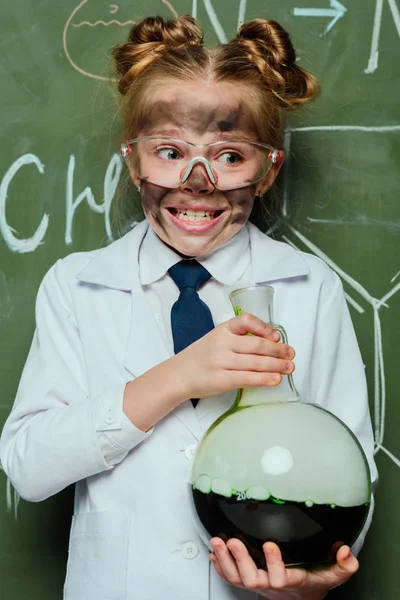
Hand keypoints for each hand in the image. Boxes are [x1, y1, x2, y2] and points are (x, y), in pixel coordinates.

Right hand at [172, 313, 294, 400]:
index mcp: (222, 330)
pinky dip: (264, 379)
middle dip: (278, 350)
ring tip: (289, 368)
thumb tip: (270, 344)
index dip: (265, 327)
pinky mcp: (221, 380)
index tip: (277, 336)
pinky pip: (248, 378)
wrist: (178, 374)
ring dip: (277, 366)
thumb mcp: (216, 338)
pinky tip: (275, 380)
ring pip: (256, 362)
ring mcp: (221, 362)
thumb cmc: (201, 356)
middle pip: (257, 345)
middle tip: (291, 354)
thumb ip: (238, 338)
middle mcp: (222, 343)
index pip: (246, 320)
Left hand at [209, 538, 358, 599]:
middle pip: (253, 579)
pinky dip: (220, 566)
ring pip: (237, 579)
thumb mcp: (332, 575)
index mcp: (292, 581)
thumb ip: (343, 565)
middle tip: (232, 541)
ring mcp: (258, 584)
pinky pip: (231, 578)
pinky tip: (214, 553)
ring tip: (217, 541)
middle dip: (241, 560)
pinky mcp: (248, 581)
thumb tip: (345, 552)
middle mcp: (272, 585)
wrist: (301, 597)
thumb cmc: (314, 582)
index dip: (274, 563)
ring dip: (225, 560)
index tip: (269, 544)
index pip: (281, 577)